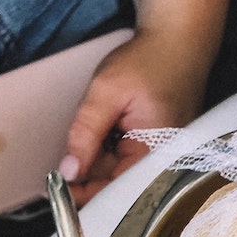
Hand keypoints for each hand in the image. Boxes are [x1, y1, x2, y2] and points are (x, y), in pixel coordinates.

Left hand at [59, 29, 212, 202]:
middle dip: (90, 172)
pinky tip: (109, 128)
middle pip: (120, 183)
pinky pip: (131, 159)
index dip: (86, 195)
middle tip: (62, 160)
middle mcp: (165, 162)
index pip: (118, 191)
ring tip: (99, 126)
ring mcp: (164, 156)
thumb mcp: (106, 93)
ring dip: (100, 157)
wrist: (178, 42)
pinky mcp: (160, 148)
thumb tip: (68, 172)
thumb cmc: (148, 61)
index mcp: (156, 154)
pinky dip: (113, 149)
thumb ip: (86, 134)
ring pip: (122, 170)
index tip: (57, 193)